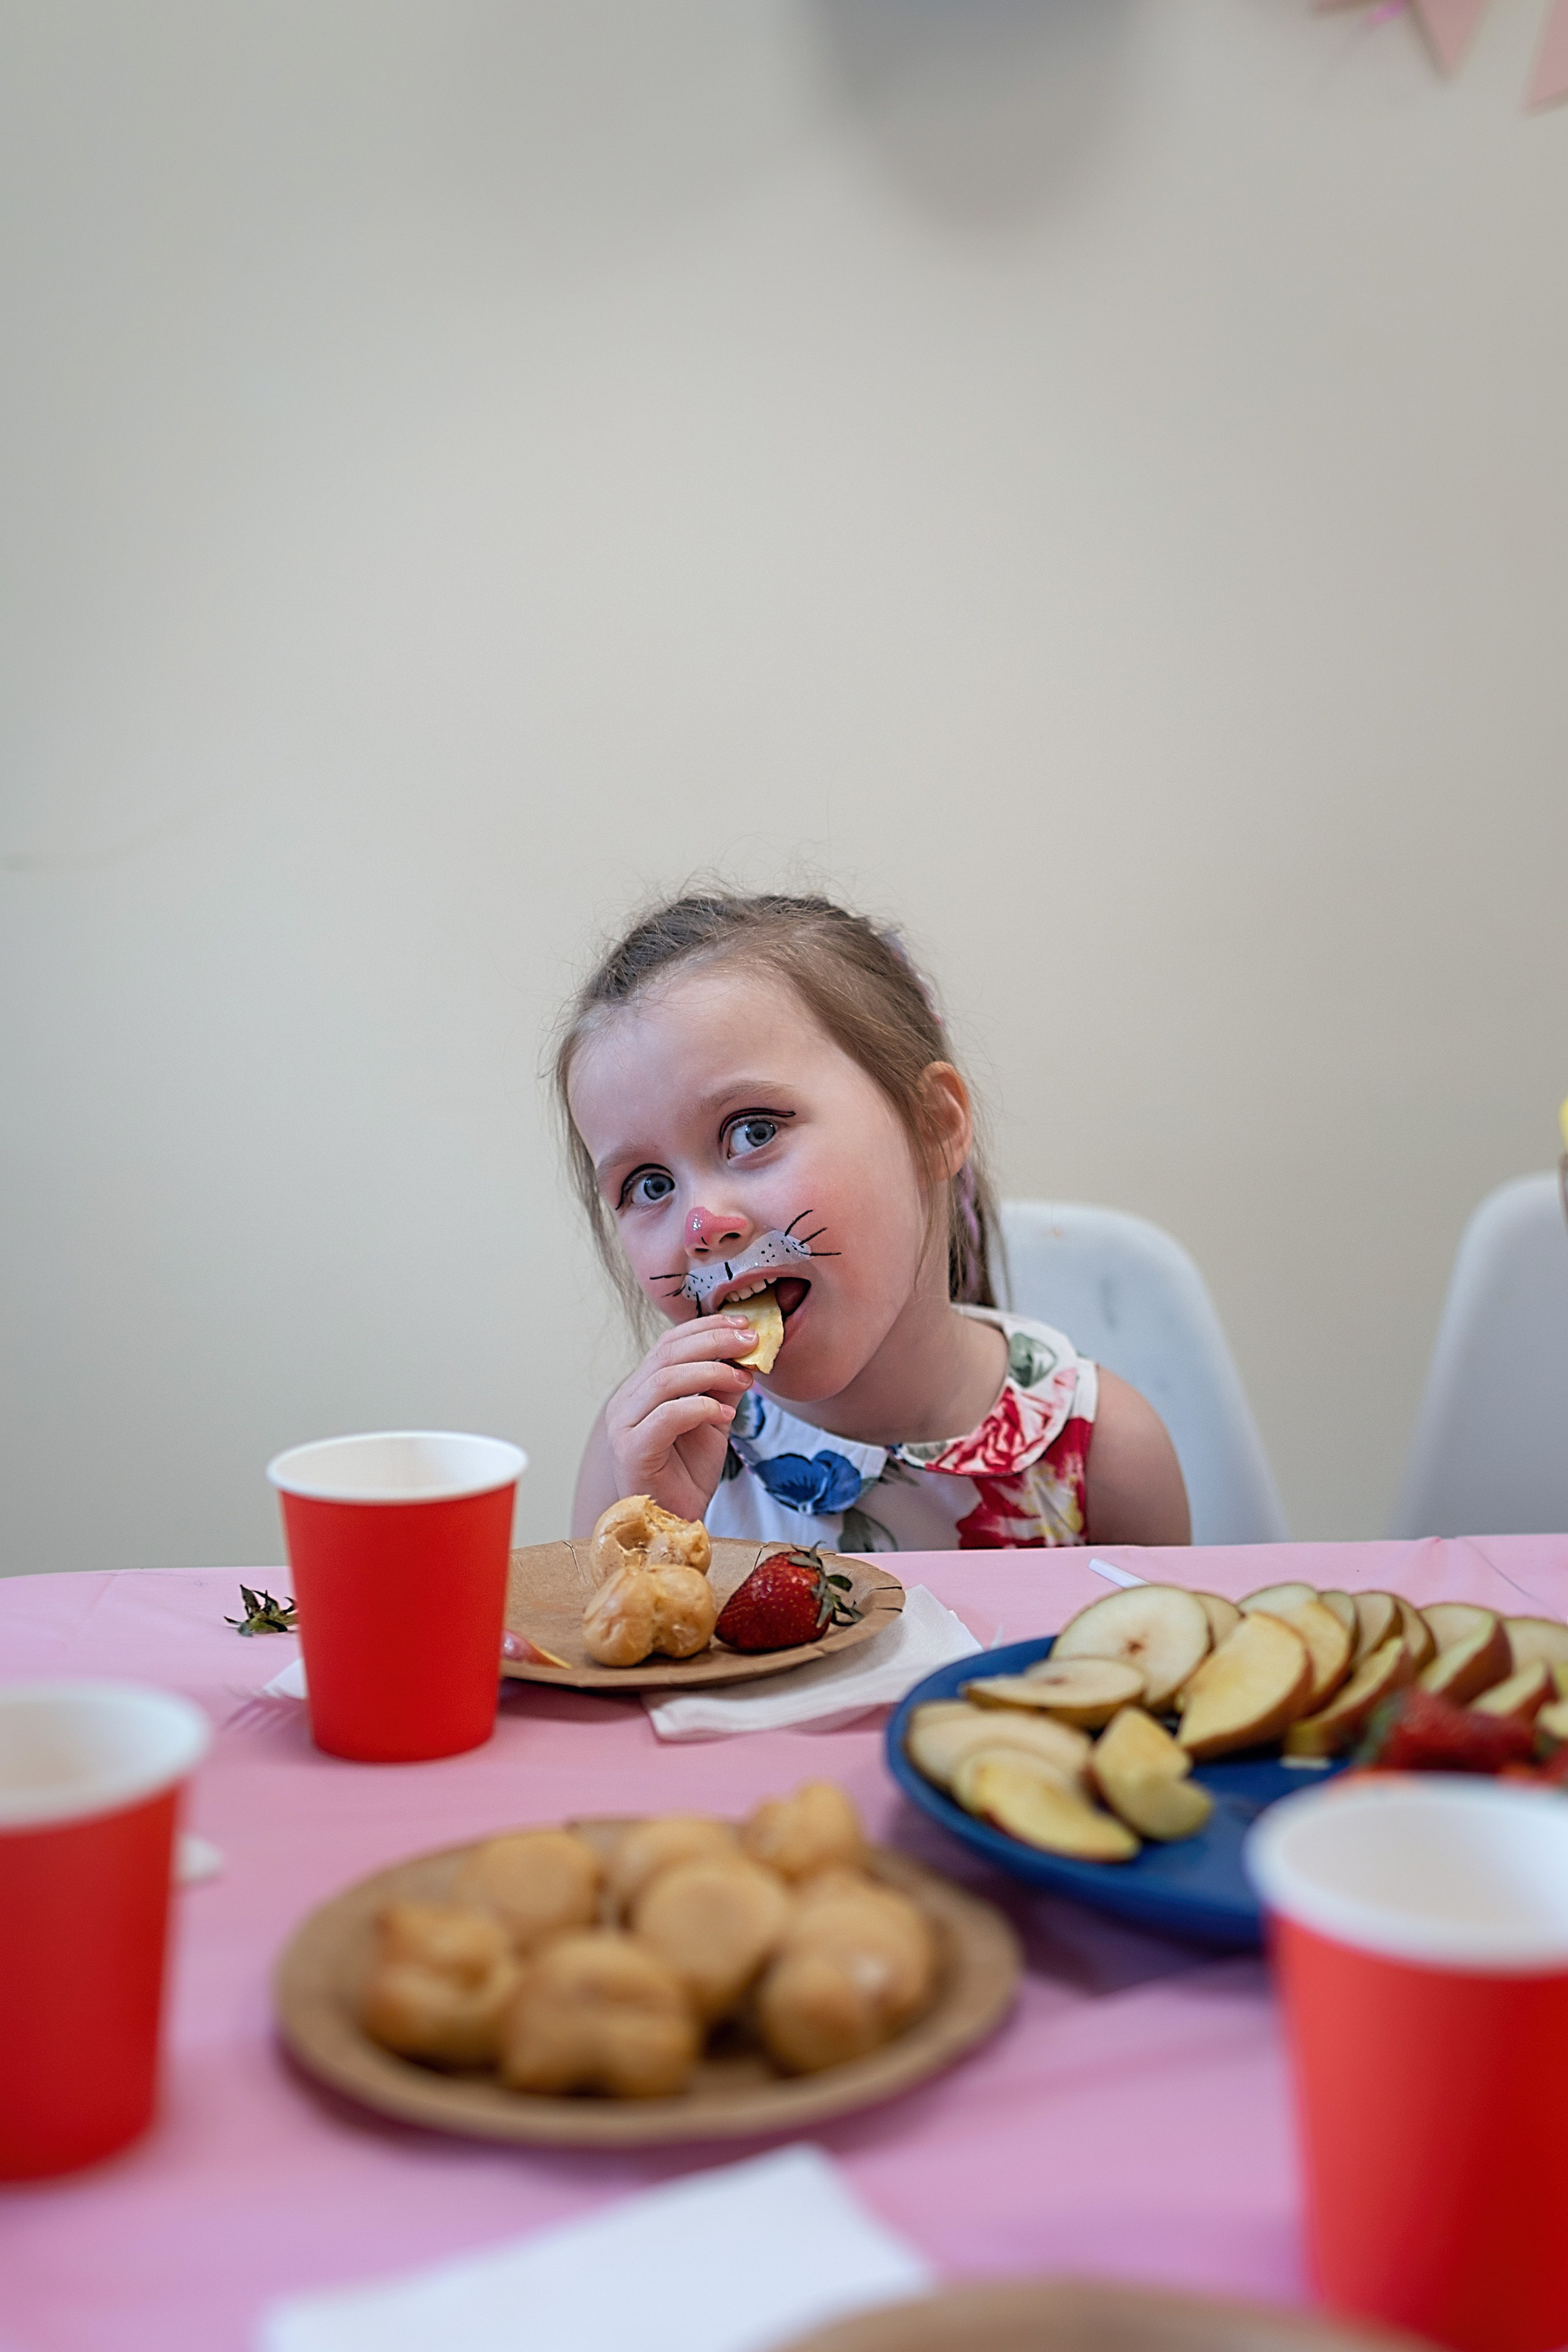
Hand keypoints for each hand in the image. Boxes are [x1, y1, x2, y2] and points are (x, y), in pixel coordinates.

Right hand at [603, 1317, 756, 1522]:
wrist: (675, 1522)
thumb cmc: (688, 1473)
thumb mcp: (714, 1419)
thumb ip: (722, 1386)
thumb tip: (746, 1351)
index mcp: (641, 1389)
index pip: (669, 1343)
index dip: (707, 1328)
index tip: (745, 1326)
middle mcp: (626, 1402)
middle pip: (667, 1354)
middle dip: (714, 1342)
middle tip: (751, 1341)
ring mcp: (624, 1425)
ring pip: (665, 1379)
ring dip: (712, 1372)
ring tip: (745, 1378)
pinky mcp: (632, 1450)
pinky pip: (667, 1416)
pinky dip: (700, 1407)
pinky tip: (727, 1414)